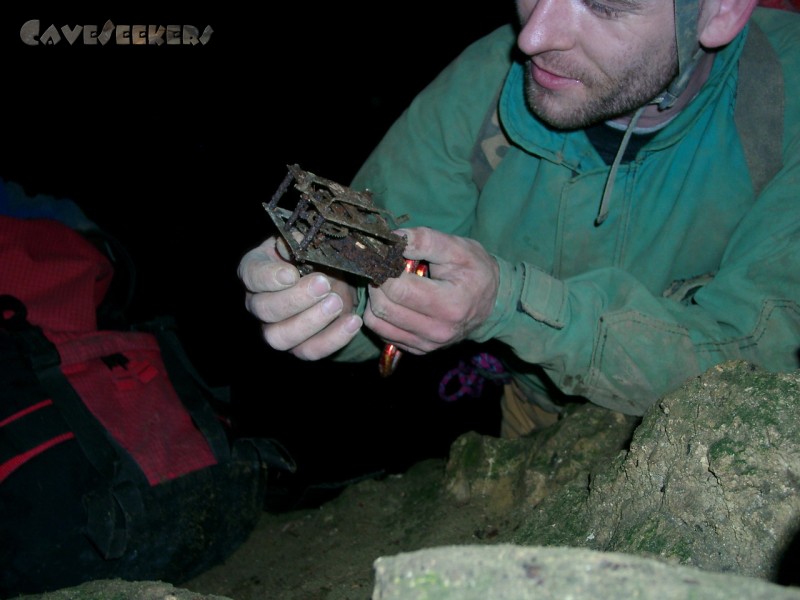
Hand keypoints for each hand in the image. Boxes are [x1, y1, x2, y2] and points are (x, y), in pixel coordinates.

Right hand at [237, 236, 361, 359]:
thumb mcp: (310, 241)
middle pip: (265, 309)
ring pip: (280, 337)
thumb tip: (293, 242)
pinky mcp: (298, 346)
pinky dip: (333, 339)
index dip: (269, 277)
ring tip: (337, 303)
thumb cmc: (315, 254)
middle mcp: (259, 303)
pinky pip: (310, 351)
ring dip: (311, 321)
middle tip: (323, 285)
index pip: (252, 276)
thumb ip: (301, 240)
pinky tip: (353, 321)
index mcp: (256, 271)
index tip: (292, 273)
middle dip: (295, 299)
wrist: (336, 276)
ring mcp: (275, 329)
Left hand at [364, 227, 498, 354]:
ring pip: (376, 322)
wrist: (492, 301)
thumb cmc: (474, 270)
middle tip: (384, 266)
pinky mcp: (419, 349)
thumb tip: (391, 240)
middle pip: (383, 307)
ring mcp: (427, 344)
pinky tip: (394, 299)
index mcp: (449, 306)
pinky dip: (380, 314)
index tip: (385, 254)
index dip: (384, 268)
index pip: (398, 289)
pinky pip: (382, 333)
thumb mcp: (456, 247)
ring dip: (375, 298)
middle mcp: (437, 331)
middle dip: (377, 282)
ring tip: (389, 282)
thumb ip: (423, 240)